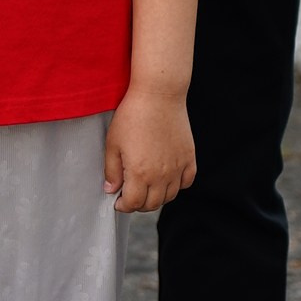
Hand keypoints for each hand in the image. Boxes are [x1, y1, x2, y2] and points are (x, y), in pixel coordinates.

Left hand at [104, 85, 195, 213]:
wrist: (158, 94)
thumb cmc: (133, 115)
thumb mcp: (113, 143)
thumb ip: (111, 170)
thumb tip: (111, 189)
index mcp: (140, 173)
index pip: (133, 204)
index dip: (123, 205)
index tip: (118, 200)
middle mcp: (161, 175)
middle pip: (151, 204)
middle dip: (138, 204)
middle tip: (130, 194)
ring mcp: (177, 167)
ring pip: (169, 196)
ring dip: (157, 197)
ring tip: (147, 187)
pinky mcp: (189, 157)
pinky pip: (187, 182)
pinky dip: (177, 185)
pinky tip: (167, 178)